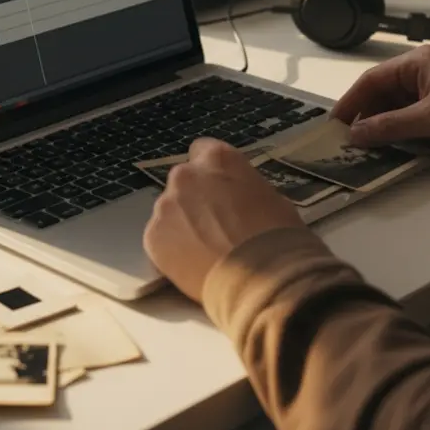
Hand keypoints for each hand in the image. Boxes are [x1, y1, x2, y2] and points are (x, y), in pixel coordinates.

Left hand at [144, 139, 303, 300]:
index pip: (202, 151)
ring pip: (170, 210)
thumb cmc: (277, 237)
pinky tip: (193, 264)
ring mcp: (166, 205)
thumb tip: (238, 199)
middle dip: (195, 198)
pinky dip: (171, 249)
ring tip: (205, 250)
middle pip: (183, 182)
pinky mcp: (152, 236)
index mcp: (218, 158)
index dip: (211, 173)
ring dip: (182, 224)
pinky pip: (159, 237)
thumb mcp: (272, 198)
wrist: (262, 279)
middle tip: (214, 224)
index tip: (218, 189)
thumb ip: (243, 189)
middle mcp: (186, 175)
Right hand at [330, 45, 429, 157]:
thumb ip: (391, 126)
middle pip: (382, 94)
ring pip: (396, 109)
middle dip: (366, 116)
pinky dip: (401, 132)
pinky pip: (412, 120)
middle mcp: (424, 73)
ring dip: (383, 126)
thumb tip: (357, 133)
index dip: (352, 101)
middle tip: (349, 140)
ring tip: (367, 146)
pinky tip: (392, 147)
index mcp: (418, 62)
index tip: (336, 122)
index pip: (373, 79)